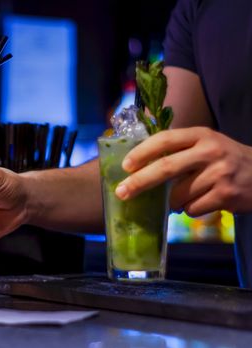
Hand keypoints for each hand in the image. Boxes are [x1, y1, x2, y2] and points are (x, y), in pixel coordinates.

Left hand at [115, 126, 251, 215]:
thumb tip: (138, 167)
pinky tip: (203, 201)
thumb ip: (178, 150)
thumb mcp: (205, 144)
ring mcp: (219, 174)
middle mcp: (210, 151)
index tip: (125, 166)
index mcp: (201, 135)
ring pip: (177, 195)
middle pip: (166, 167)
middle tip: (122, 192)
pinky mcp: (226, 195)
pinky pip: (192, 208)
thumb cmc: (224, 159)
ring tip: (184, 197)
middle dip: (139, 182)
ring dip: (173, 202)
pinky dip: (190, 209)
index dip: (142, 152)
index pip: (165, 139)